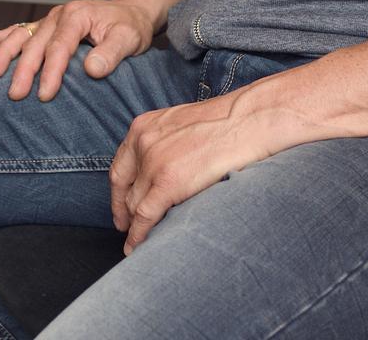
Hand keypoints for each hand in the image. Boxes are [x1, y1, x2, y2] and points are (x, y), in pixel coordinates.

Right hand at [0, 0, 156, 101]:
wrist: (131, 12)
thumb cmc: (130, 27)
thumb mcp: (129, 39)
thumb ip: (111, 54)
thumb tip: (90, 69)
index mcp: (77, 16)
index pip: (59, 47)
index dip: (51, 71)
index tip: (45, 94)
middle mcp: (59, 15)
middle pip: (35, 44)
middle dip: (23, 70)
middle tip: (15, 94)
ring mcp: (49, 19)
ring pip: (20, 36)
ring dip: (4, 55)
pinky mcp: (45, 26)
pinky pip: (17, 30)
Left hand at [108, 91, 281, 254]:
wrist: (249, 121)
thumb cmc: (226, 122)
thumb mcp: (181, 124)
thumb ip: (164, 143)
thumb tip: (162, 169)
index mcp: (142, 127)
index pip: (121, 167)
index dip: (118, 192)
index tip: (121, 208)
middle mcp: (142, 144)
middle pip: (125, 188)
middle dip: (124, 211)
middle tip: (127, 228)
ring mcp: (153, 163)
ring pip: (134, 204)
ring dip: (134, 226)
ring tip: (137, 242)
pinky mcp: (168, 183)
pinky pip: (145, 216)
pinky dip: (138, 235)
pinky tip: (137, 246)